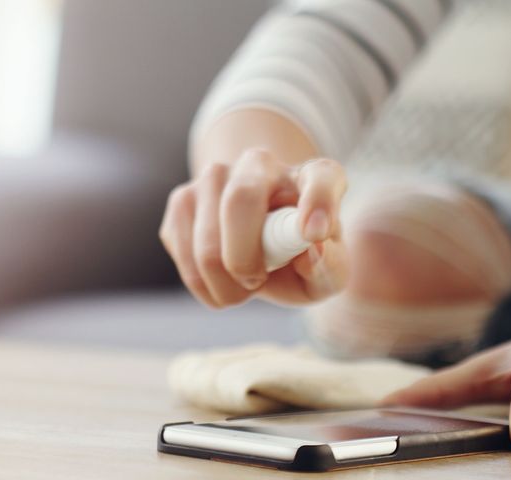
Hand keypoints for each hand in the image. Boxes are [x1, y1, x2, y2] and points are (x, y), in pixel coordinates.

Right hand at [159, 149, 347, 307]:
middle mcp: (261, 163)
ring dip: (225, 285)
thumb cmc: (299, 257)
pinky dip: (202, 284)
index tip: (316, 235)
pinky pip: (183, 254)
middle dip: (243, 261)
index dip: (319, 202)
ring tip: (243, 286)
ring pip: (206, 244)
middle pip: (240, 201)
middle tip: (255, 282)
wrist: (258, 243)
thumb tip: (311, 251)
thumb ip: (329, 266)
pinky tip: (220, 279)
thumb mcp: (326, 271)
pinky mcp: (181, 199)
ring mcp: (215, 176)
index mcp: (314, 176)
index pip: (321, 177)